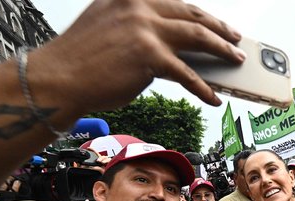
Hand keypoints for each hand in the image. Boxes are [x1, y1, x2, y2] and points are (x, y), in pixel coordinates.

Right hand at [35, 0, 244, 117]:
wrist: (59, 78)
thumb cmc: (80, 58)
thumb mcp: (106, 22)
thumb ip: (135, 22)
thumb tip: (165, 38)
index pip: (174, 3)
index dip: (198, 13)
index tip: (213, 20)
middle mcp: (139, 6)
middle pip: (192, 15)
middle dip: (218, 28)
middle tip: (234, 38)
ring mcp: (146, 30)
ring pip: (197, 37)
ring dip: (221, 50)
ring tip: (235, 59)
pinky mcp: (150, 56)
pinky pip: (187, 74)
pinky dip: (204, 88)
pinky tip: (213, 97)